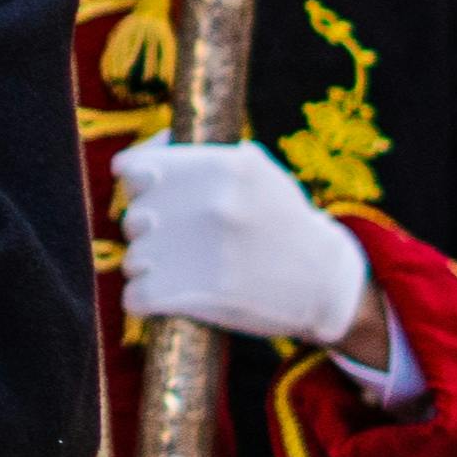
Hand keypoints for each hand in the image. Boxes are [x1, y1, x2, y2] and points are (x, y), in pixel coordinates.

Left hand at [118, 138, 374, 349]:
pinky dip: (147, 302)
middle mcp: (211, 203)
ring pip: (135, 260)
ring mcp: (202, 250)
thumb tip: (130, 160)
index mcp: (223, 166)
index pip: (133, 170)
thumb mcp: (252, 170)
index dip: (141, 187)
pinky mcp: (195, 296)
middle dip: (150, 233)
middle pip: (134, 219)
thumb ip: (194, 155)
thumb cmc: (278, 221)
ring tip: (188, 271)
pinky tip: (173, 298)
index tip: (158, 200)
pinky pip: (137, 297)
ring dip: (153, 269)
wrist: (326, 282)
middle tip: (183, 243)